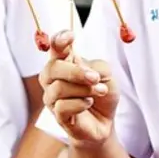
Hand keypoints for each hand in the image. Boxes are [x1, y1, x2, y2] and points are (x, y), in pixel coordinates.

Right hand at [39, 30, 119, 146]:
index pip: (55, 47)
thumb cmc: (102, 93)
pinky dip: (80, 104)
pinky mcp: (57, 116)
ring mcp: (53, 97)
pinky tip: (88, 103)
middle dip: (75, 72)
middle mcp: (53, 78)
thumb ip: (96, 67)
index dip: (60, 40)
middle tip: (95, 78)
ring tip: (100, 91)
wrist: (105, 121)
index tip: (71, 36)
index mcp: (64, 61)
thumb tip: (85, 71)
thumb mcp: (106, 73)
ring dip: (84, 89)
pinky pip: (62, 107)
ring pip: (59, 88)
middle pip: (53, 68)